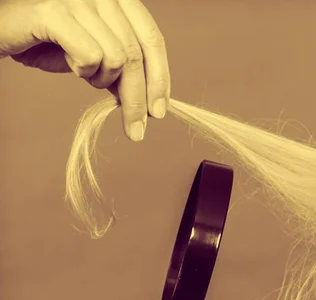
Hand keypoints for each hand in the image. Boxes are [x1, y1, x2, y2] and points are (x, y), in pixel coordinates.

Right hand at [0, 0, 170, 139]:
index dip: (160, 78)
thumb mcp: (93, 55)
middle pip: (137, 55)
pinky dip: (83, 69)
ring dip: (101, 79)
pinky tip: (69, 62)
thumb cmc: (46, 41)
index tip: (158, 112)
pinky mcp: (54, 11)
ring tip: (82, 73)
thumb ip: (122, 68)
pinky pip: (90, 55)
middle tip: (136, 131)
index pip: (152, 39)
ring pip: (117, 58)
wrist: (2, 29)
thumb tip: (150, 100)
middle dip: (137, 100)